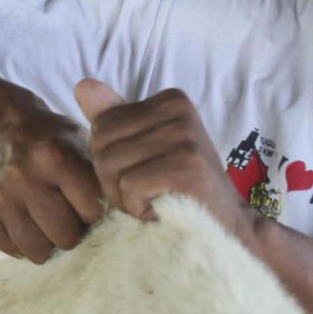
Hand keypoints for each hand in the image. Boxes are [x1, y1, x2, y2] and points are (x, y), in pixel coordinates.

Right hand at [0, 97, 103, 262]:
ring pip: (37, 250)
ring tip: (51, 226)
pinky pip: (11, 249)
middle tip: (73, 220)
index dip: (97, 214)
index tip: (94, 208)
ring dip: (49, 244)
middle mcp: (23, 176)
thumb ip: (103, 177)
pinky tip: (29, 226)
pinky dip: (23, 245)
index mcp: (54, 156)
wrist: (4, 129)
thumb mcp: (84, 142)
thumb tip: (125, 220)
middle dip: (75, 233)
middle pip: (65, 236)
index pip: (92, 211)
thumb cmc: (55, 141)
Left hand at [72, 78, 256, 244]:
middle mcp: (178, 110)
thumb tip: (82, 86)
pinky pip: (130, 186)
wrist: (230, 227)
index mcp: (170, 99)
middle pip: (101, 146)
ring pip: (111, 167)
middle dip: (113, 181)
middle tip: (148, 195)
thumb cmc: (183, 191)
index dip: (110, 162)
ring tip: (156, 202)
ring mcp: (184, 136)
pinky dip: (139, 208)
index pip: (102, 126)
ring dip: (126, 198)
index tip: (144, 176)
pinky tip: (162, 211)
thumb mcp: (147, 149)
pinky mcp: (187, 165)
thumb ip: (115, 118)